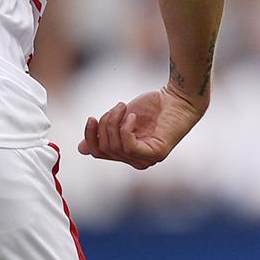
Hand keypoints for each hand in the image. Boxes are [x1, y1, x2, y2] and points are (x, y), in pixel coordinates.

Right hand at [77, 85, 205, 169]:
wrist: (178, 98)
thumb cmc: (152, 106)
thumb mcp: (121, 118)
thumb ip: (105, 132)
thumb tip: (82, 149)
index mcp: (126, 154)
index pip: (98, 152)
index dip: (90, 137)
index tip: (91, 117)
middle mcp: (136, 161)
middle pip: (104, 149)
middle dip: (105, 125)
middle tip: (117, 107)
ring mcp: (147, 160)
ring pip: (115, 146)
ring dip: (114, 122)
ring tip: (124, 107)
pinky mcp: (156, 154)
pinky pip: (129, 146)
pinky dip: (126, 129)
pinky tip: (133, 116)